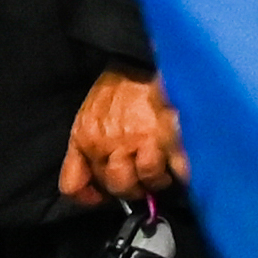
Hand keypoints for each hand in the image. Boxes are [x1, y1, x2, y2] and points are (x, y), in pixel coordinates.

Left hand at [59, 68, 184, 209]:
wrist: (144, 60)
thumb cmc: (119, 88)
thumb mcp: (87, 118)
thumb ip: (84, 150)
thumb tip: (96, 187)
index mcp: (86, 140)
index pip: (74, 186)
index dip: (91, 197)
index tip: (104, 197)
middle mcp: (109, 145)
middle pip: (118, 187)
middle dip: (132, 188)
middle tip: (143, 180)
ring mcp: (141, 141)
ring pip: (148, 181)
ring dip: (158, 180)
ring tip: (164, 170)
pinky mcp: (171, 136)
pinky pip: (178, 170)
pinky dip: (182, 173)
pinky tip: (182, 167)